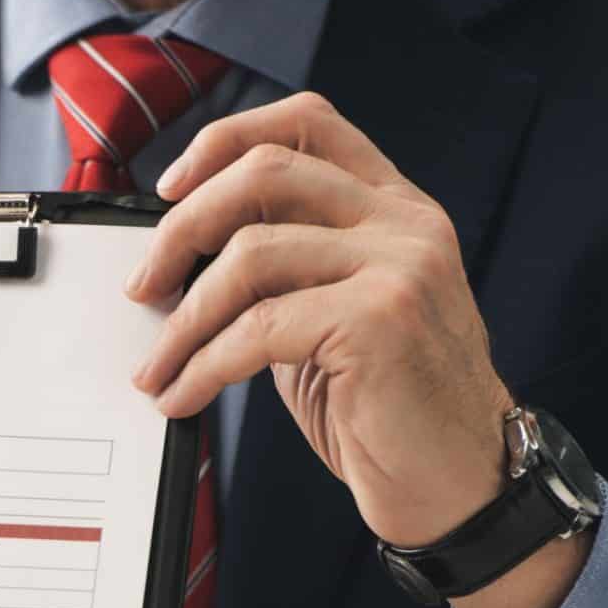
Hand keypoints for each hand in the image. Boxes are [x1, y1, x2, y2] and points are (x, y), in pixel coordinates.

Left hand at [124, 92, 588, 607]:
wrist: (464, 486)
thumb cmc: (395, 411)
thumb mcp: (337, 318)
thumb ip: (286, 272)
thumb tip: (185, 259)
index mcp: (396, 207)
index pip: (307, 121)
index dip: (226, 141)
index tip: (171, 187)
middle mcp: (404, 223)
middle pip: (265, 173)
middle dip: (182, 229)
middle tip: (143, 287)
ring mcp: (399, 266)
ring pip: (250, 255)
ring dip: (183, 320)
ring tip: (156, 366)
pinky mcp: (379, 321)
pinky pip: (257, 329)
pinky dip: (202, 365)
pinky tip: (184, 395)